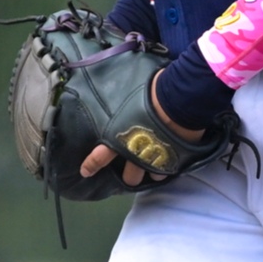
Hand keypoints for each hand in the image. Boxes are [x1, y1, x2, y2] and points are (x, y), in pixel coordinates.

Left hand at [79, 69, 203, 186]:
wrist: (177, 99)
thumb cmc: (149, 92)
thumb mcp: (124, 92)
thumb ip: (117, 100)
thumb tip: (104, 85)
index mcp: (119, 137)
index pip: (100, 157)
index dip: (91, 165)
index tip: (85, 172)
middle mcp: (135, 152)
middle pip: (130, 176)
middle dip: (130, 176)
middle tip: (131, 173)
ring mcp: (155, 158)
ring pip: (151, 175)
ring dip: (151, 172)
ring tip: (153, 169)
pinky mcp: (173, 159)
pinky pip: (169, 169)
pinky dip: (167, 166)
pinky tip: (169, 162)